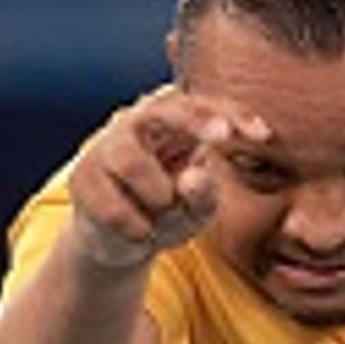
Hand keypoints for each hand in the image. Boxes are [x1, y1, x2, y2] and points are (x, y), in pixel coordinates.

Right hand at [68, 88, 263, 270]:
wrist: (118, 239)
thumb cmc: (166, 210)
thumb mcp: (198, 210)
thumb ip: (204, 196)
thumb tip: (194, 177)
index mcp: (172, 119)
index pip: (204, 105)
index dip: (233, 114)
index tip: (262, 134)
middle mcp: (137, 122)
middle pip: (165, 109)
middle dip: (196, 120)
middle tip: (223, 135)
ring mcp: (105, 147)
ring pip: (135, 165)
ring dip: (159, 200)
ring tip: (162, 213)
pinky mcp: (82, 177)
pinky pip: (115, 206)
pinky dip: (136, 227)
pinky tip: (137, 228)